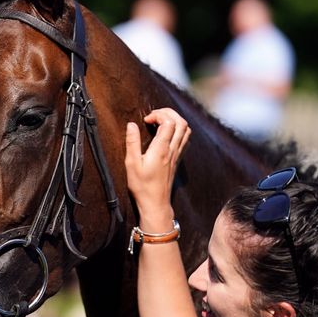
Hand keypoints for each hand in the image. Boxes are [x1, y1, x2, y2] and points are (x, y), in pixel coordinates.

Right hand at [124, 108, 190, 226]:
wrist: (155, 203)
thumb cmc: (142, 186)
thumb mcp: (131, 164)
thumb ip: (132, 142)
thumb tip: (131, 125)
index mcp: (161, 149)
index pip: (169, 122)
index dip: (158, 115)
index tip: (146, 120)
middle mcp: (172, 150)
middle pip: (181, 122)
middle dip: (168, 113)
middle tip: (154, 115)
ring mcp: (177, 155)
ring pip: (186, 130)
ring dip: (175, 120)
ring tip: (161, 121)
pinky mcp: (177, 160)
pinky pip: (184, 140)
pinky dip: (178, 130)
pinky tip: (167, 134)